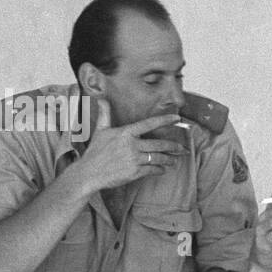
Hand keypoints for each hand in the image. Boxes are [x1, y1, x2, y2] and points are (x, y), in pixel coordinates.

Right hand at [70, 99, 185, 193]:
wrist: (89, 173)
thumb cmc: (94, 152)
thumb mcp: (100, 130)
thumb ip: (105, 114)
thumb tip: (101, 98)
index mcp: (126, 133)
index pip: (149, 123)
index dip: (165, 120)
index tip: (177, 118)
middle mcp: (132, 145)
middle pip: (159, 144)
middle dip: (173, 147)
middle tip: (182, 148)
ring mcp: (134, 159)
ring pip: (158, 158)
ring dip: (169, 159)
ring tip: (174, 160)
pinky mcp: (134, 172)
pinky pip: (152, 170)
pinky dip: (159, 170)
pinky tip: (163, 169)